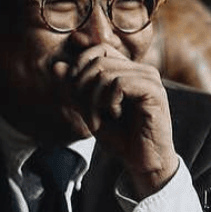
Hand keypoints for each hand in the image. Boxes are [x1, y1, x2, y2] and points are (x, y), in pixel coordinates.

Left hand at [53, 45, 176, 196]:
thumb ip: (74, 88)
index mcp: (130, 70)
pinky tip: (116, 114)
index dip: (81, 67)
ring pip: (105, 72)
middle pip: (98, 61)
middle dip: (84, 88)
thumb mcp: (89, 110)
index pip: (98, 49)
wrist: (143, 162)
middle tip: (90, 114)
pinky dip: (109, 101)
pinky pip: (119, 84)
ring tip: (102, 117)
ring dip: (94, 99)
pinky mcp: (154, 92)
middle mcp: (142, 69)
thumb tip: (56, 66)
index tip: (77, 95)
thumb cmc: (120, 137)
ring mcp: (150, 79)